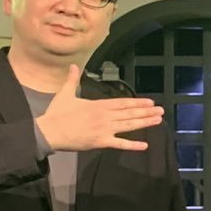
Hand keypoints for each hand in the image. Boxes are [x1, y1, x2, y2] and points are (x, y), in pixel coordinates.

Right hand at [35, 64, 164, 153]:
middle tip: (161, 110)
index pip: (122, 103)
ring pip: (128, 125)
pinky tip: (145, 145)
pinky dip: (132, 145)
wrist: (49, 131)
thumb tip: (73, 65)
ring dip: (144, 123)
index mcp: (98, 105)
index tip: (150, 102)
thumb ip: (72, 80)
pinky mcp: (101, 142)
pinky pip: (119, 144)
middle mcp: (105, 116)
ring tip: (158, 120)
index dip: (137, 102)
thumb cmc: (57, 113)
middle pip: (129, 113)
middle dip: (146, 111)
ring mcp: (104, 129)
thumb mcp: (64, 94)